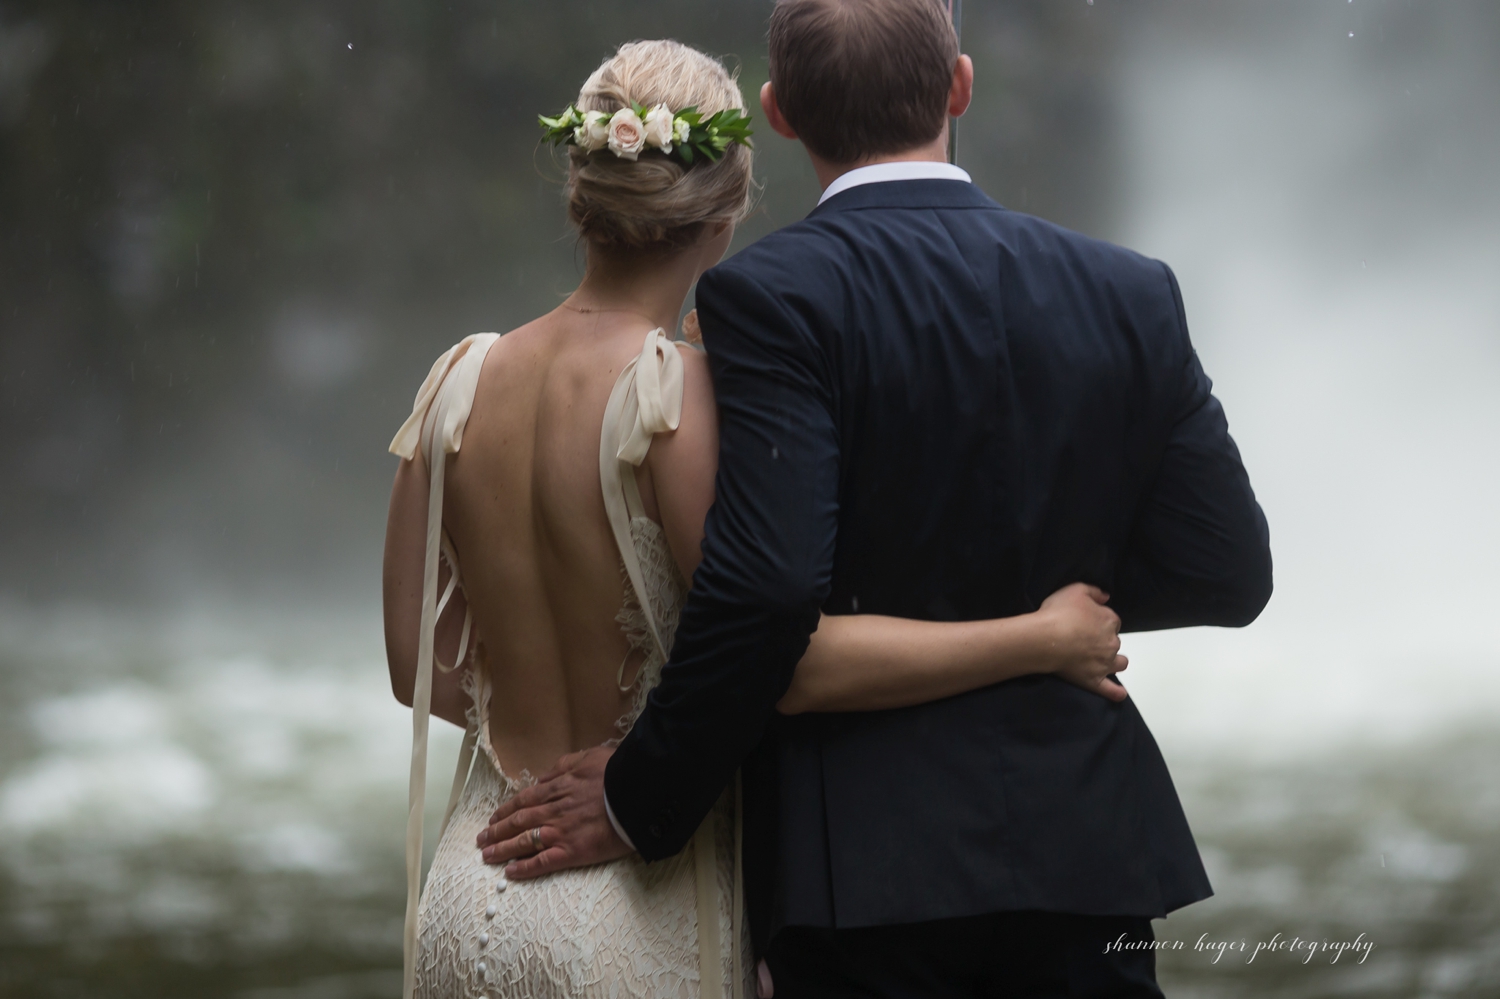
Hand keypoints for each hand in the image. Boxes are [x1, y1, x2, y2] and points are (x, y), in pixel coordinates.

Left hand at [474, 745, 631, 878]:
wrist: (636, 794)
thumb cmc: (616, 773)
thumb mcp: (588, 757)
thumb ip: (563, 767)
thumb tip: (543, 779)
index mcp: (557, 788)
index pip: (523, 801)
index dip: (506, 811)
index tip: (494, 819)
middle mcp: (553, 811)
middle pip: (518, 822)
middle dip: (497, 832)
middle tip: (481, 840)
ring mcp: (560, 833)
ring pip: (523, 842)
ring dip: (503, 850)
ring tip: (487, 856)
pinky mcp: (572, 852)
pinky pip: (542, 862)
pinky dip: (524, 868)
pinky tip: (510, 872)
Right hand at [1037, 583, 1128, 701]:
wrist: (1046, 638)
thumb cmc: (1059, 612)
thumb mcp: (1075, 590)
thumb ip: (1094, 591)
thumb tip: (1106, 597)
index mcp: (1109, 620)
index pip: (1112, 621)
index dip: (1100, 621)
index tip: (1087, 622)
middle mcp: (1112, 642)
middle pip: (1114, 642)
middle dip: (1104, 641)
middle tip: (1086, 640)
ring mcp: (1105, 663)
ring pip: (1119, 664)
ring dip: (1114, 662)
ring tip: (1103, 662)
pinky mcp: (1094, 680)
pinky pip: (1110, 690)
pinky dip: (1116, 693)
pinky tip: (1120, 694)